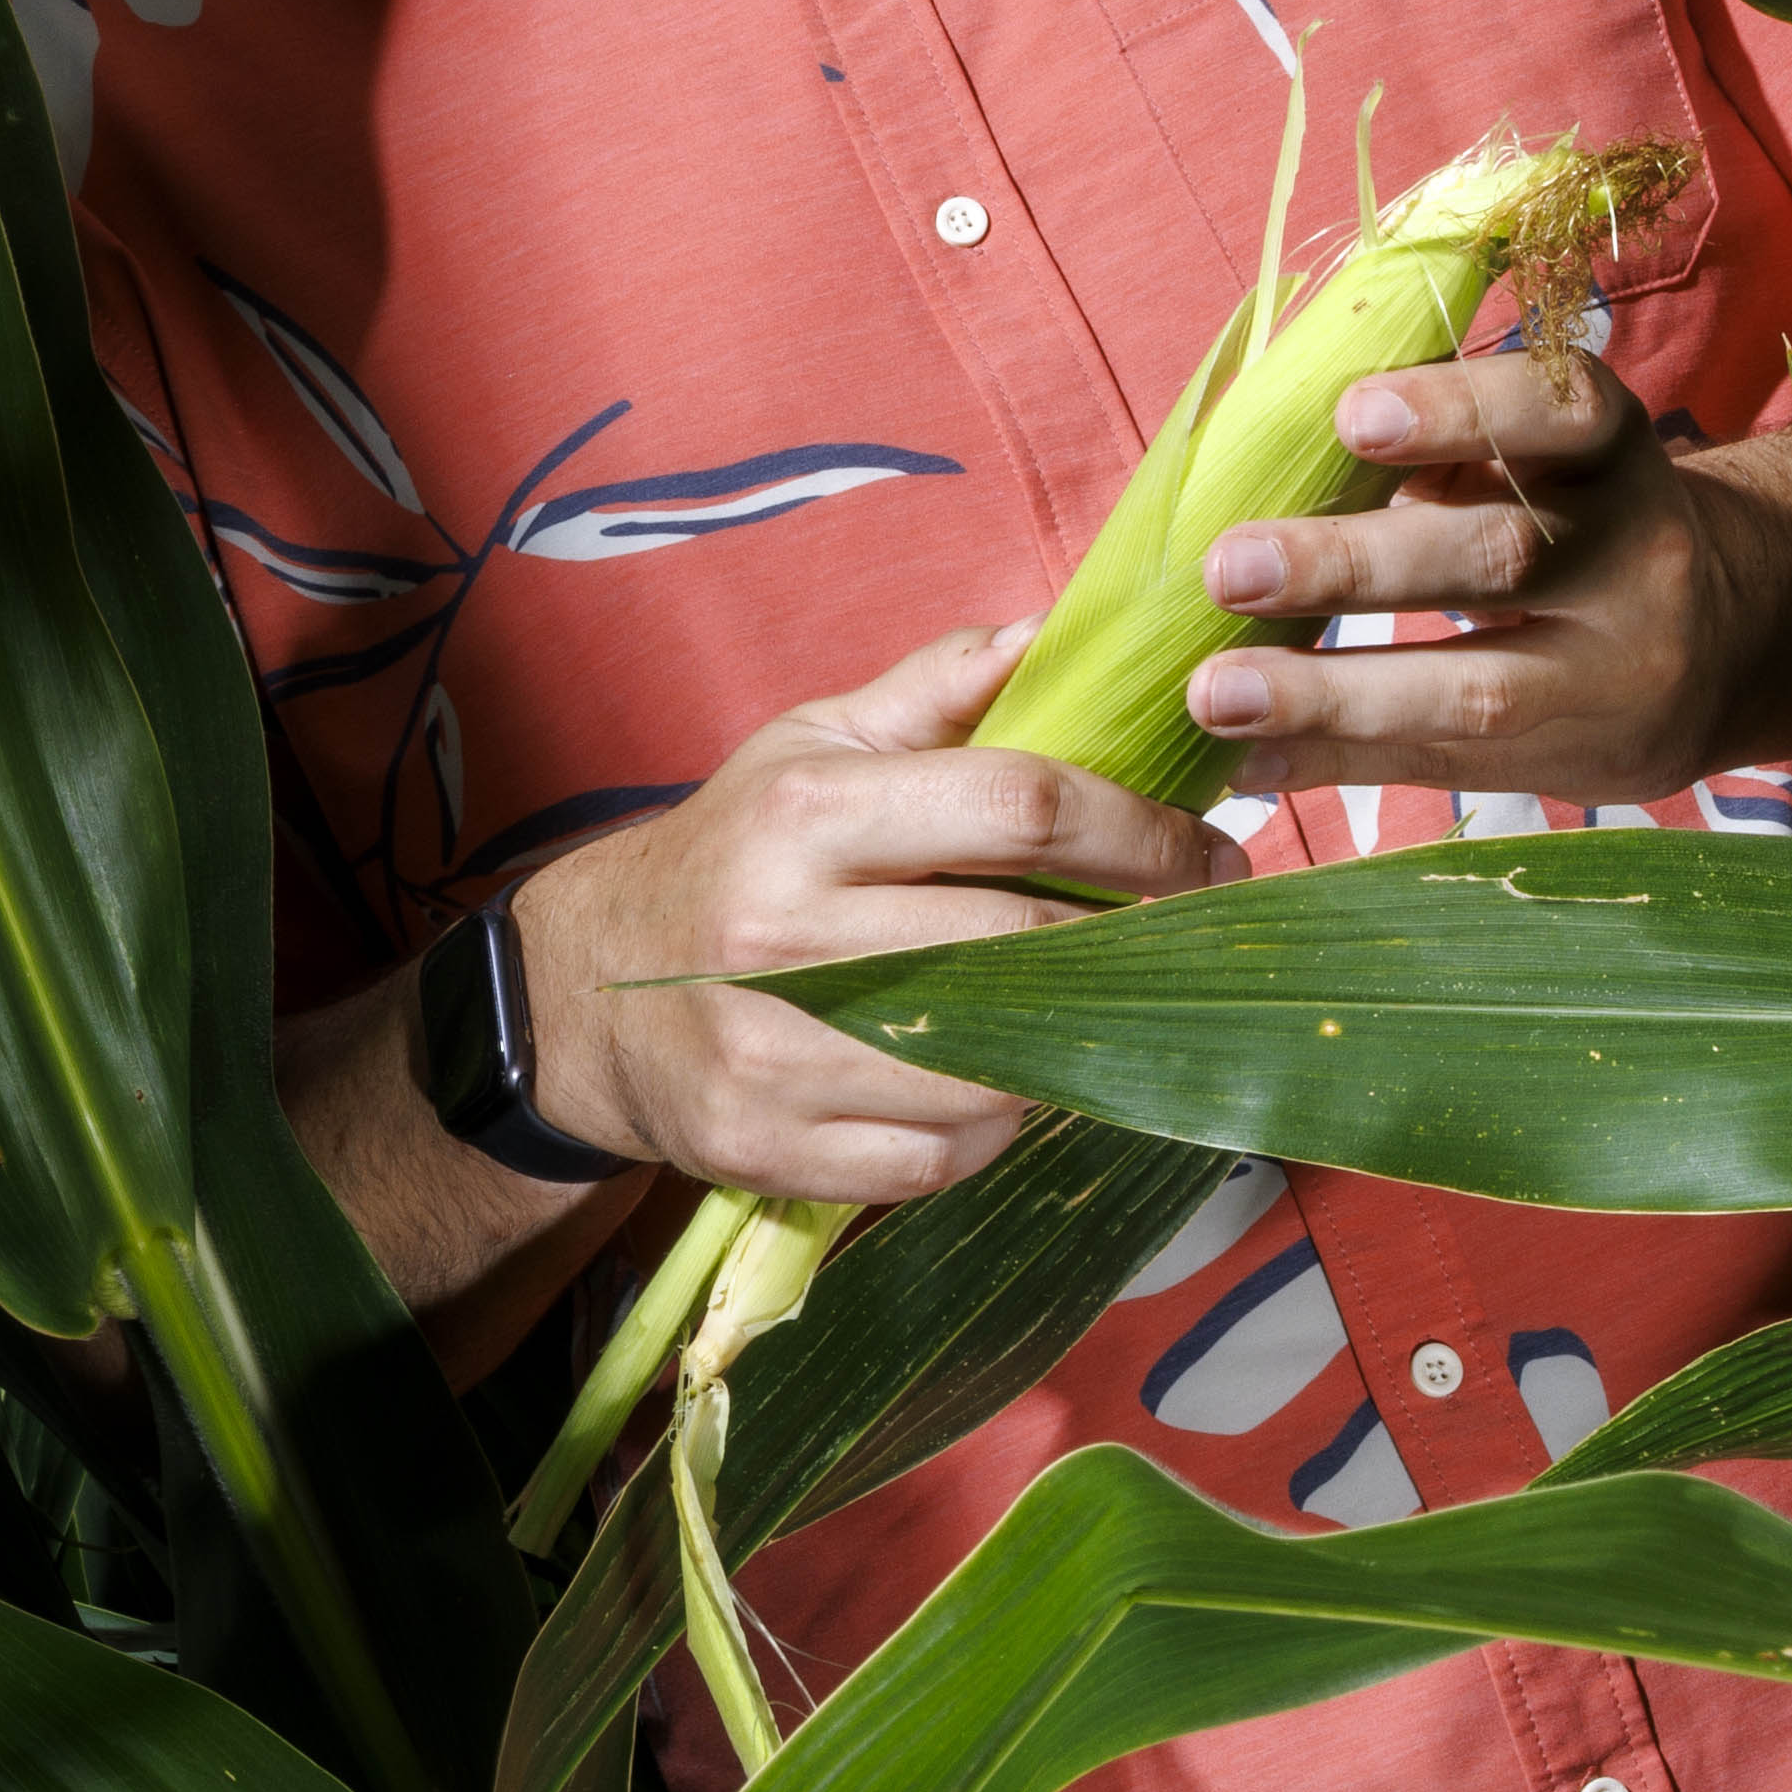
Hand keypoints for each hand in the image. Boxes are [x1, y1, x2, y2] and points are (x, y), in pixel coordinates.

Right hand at [532, 615, 1224, 1202]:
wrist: (583, 991)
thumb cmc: (732, 853)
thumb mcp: (810, 746)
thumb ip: (932, 692)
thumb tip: (1049, 632)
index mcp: (808, 815)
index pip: (1019, 807)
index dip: (1141, 831)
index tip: (1209, 850)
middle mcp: (782, 934)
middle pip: (1024, 943)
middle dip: (1140, 942)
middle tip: (1198, 936)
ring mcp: (771, 1052)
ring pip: (994, 1070)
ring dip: (1075, 1045)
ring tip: (1108, 1012)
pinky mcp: (766, 1147)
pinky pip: (939, 1158)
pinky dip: (996, 1129)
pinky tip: (1006, 1086)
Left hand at [1176, 336, 1770, 800]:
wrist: (1730, 642)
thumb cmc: (1579, 517)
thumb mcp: (1547, 459)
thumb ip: (1445, 453)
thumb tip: (1269, 452)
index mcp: (1615, 453)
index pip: (1558, 412)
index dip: (1459, 408)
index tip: (1351, 415)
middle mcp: (1636, 558)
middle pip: (1503, 556)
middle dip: (1353, 565)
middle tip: (1229, 567)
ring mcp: (1616, 672)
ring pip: (1478, 686)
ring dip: (1331, 691)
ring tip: (1215, 694)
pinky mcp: (1582, 761)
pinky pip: (1449, 766)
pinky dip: (1338, 760)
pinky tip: (1249, 759)